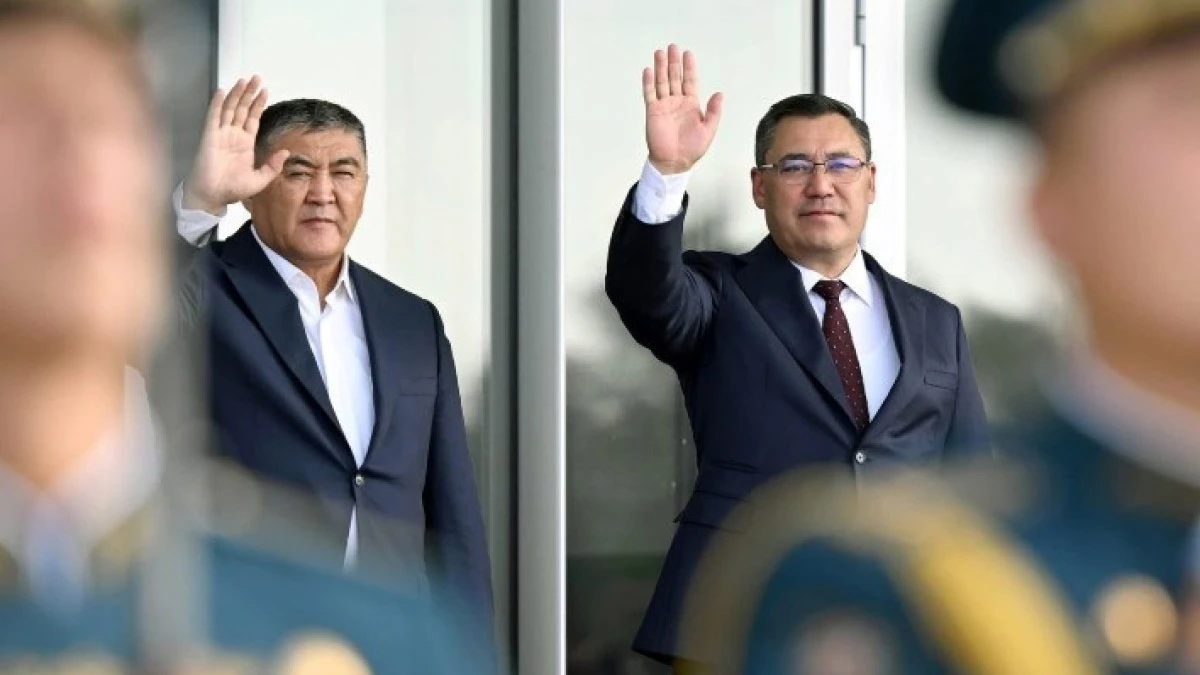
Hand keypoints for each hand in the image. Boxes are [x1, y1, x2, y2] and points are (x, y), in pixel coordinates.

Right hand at [182, 76, 288, 213]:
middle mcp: (233, 136)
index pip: (252, 119)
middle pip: (242, 109)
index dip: (258, 105)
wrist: (212, 196)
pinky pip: (214, 116)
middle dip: (249, 93)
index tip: (266, 91)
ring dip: (237, 94)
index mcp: (245, 144)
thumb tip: (286, 152)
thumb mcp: (259, 179)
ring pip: (230, 109)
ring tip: (245, 80)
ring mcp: (221, 134)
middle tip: (257, 78)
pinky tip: (223, 91)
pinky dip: (217, 103)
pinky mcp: (209, 136)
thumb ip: (273, 166)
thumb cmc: (232, 190)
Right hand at [642, 45, 722, 174]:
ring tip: (659, 53)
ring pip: (662, 82)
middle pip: (675, 77)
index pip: (690, 81)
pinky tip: (648, 70)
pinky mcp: (653, 112)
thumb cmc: (692, 149)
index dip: (689, 67)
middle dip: (674, 62)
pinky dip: (648, 82)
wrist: (674, 162)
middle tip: (672, 47)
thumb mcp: (709, 130)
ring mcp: (664, 105)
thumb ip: (714, 112)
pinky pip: (650, 94)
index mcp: (691, 104)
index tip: (687, 54)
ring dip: (660, 68)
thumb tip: (719, 94)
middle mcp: (677, 102)